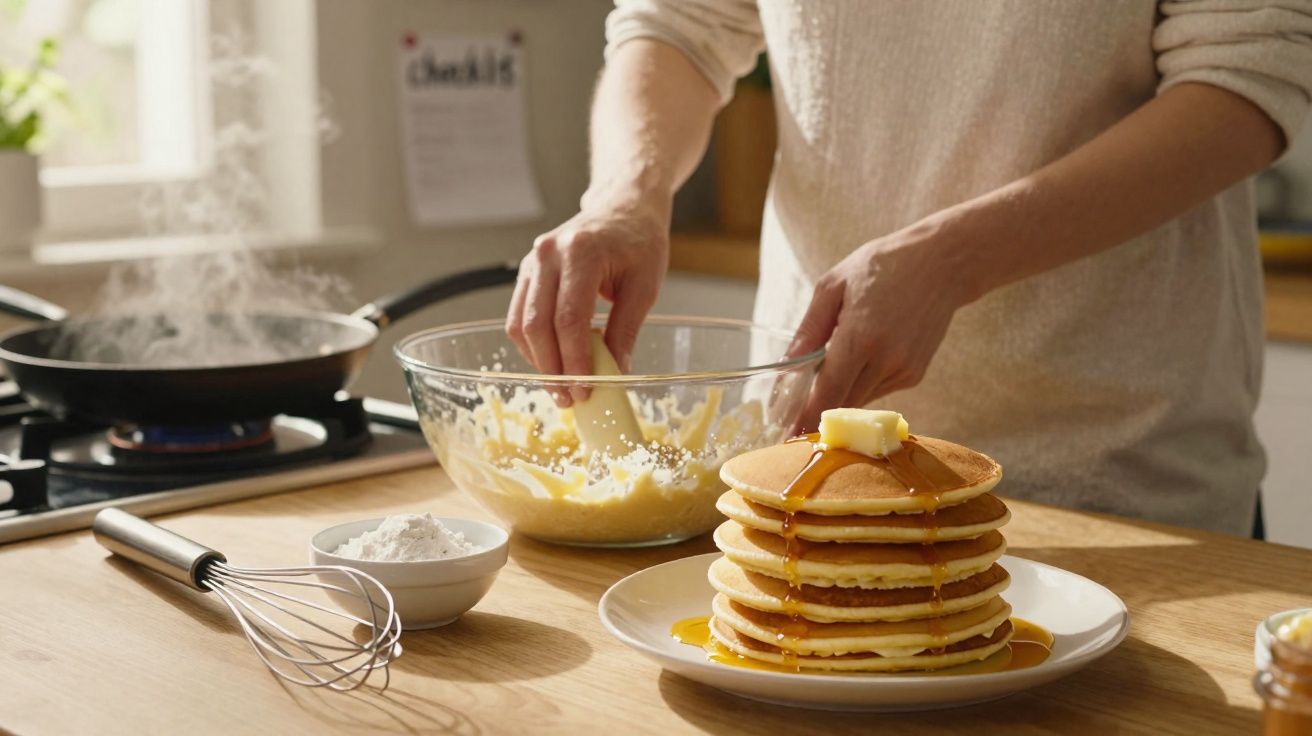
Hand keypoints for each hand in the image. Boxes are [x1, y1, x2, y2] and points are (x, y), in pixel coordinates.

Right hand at [505, 197, 669, 400]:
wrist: (623, 208)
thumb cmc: (639, 242)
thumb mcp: (645, 286)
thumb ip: (626, 329)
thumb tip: (615, 372)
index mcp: (581, 253)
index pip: (568, 319)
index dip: (573, 360)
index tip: (585, 389)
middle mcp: (548, 255)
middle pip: (537, 325)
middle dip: (552, 369)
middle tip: (570, 398)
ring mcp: (533, 262)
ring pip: (521, 324)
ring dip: (538, 362)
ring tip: (560, 388)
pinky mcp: (528, 272)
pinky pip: (520, 316)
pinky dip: (534, 345)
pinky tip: (553, 363)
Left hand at [785, 218, 972, 431]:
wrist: (942, 263)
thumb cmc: (883, 266)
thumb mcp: (833, 286)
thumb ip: (809, 330)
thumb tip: (786, 365)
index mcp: (860, 337)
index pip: (828, 392)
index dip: (806, 417)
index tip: (787, 436)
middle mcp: (885, 360)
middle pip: (842, 402)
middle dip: (818, 410)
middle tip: (792, 416)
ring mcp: (903, 370)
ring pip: (859, 398)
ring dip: (841, 392)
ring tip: (831, 367)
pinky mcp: (914, 374)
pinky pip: (877, 389)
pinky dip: (862, 382)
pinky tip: (864, 355)